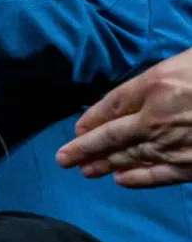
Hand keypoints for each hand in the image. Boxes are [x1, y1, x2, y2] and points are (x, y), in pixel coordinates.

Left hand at [57, 48, 191, 187]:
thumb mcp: (187, 60)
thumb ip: (164, 76)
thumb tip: (143, 88)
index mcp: (157, 83)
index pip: (112, 104)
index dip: (92, 118)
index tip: (78, 128)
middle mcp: (157, 116)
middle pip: (111, 135)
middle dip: (83, 148)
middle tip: (63, 158)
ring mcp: (174, 142)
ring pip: (129, 156)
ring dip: (103, 164)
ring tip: (84, 169)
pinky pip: (158, 175)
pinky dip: (137, 178)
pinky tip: (120, 180)